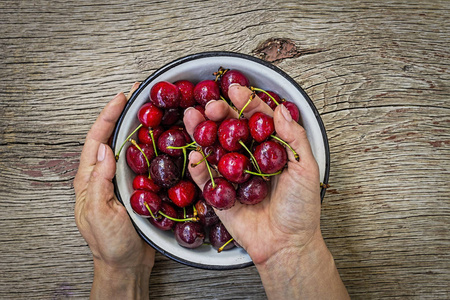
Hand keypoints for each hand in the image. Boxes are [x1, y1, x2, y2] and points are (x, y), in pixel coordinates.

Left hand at [74, 84, 153, 298]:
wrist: (126, 264)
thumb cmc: (109, 244)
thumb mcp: (99, 213)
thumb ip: (99, 182)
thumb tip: (104, 150)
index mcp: (90, 180)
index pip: (96, 141)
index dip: (107, 117)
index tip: (120, 98)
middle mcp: (104, 177)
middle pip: (112, 138)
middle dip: (122, 114)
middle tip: (138, 94)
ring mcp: (121, 182)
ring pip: (129, 148)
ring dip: (138, 127)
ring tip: (150, 110)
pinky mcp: (137, 189)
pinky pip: (143, 163)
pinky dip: (150, 147)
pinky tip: (161, 140)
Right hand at [184, 84, 348, 298]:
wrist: (286, 244)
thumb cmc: (301, 208)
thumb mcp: (306, 169)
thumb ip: (294, 138)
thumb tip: (281, 109)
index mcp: (270, 150)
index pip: (257, 121)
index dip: (247, 104)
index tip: (235, 90)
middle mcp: (249, 159)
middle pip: (231, 130)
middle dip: (220, 115)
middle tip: (212, 106)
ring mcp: (233, 175)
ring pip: (214, 149)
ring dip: (201, 132)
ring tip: (192, 117)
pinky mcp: (219, 194)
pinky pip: (205, 177)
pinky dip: (198, 166)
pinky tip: (194, 152)